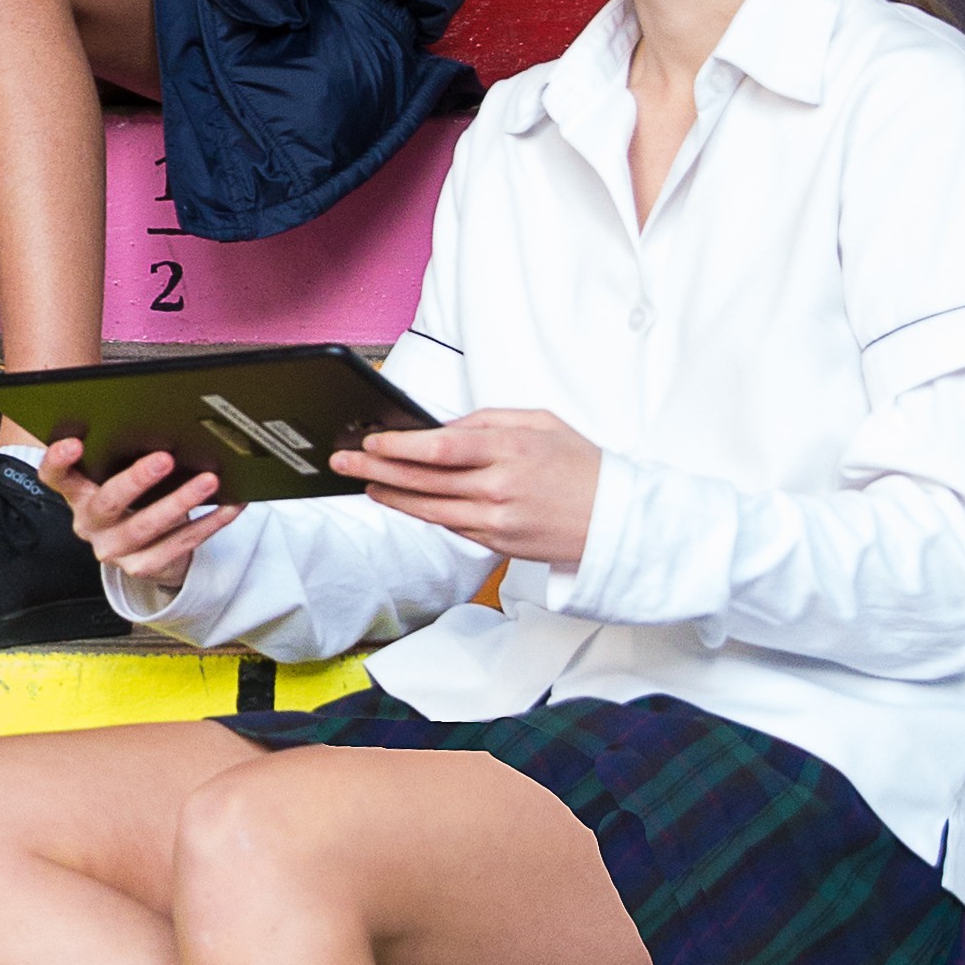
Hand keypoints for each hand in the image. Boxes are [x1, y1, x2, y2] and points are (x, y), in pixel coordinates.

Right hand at [41, 436, 238, 593]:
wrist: (147, 549)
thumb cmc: (134, 500)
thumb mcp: (118, 476)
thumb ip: (123, 455)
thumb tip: (160, 419)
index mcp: (77, 493)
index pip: (54, 476)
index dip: (58, 460)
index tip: (74, 443)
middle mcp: (90, 524)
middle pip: (107, 503)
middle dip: (136, 481)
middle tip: (164, 459)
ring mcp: (114, 549)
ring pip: (146, 527)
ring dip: (180, 502)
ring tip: (207, 480)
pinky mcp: (142, 567)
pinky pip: (178, 545)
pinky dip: (208, 524)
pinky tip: (228, 507)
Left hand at [330, 404, 601, 567]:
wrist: (620, 522)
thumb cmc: (582, 465)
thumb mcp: (540, 423)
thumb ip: (488, 420)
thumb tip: (442, 425)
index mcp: (510, 449)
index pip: (441, 446)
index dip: (399, 444)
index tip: (370, 439)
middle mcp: (500, 488)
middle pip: (425, 479)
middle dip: (377, 468)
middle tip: (343, 459)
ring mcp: (498, 521)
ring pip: (429, 509)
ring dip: (391, 495)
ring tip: (362, 481)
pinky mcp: (498, 544)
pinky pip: (449, 526)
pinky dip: (421, 513)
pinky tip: (400, 501)